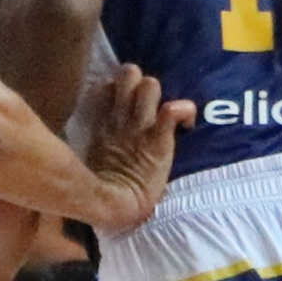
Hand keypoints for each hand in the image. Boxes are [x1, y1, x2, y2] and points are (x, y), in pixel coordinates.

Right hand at [74, 63, 191, 235]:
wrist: (117, 206)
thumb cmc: (105, 190)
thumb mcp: (94, 159)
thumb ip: (99, 141)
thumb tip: (100, 139)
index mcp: (104, 123)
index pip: (109, 85)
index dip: (120, 86)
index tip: (127, 100)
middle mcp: (120, 117)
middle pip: (129, 74)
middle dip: (140, 81)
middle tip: (147, 101)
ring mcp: (139, 126)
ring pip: (150, 85)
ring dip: (159, 94)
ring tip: (164, 111)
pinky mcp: (157, 138)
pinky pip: (172, 110)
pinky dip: (185, 111)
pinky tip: (187, 123)